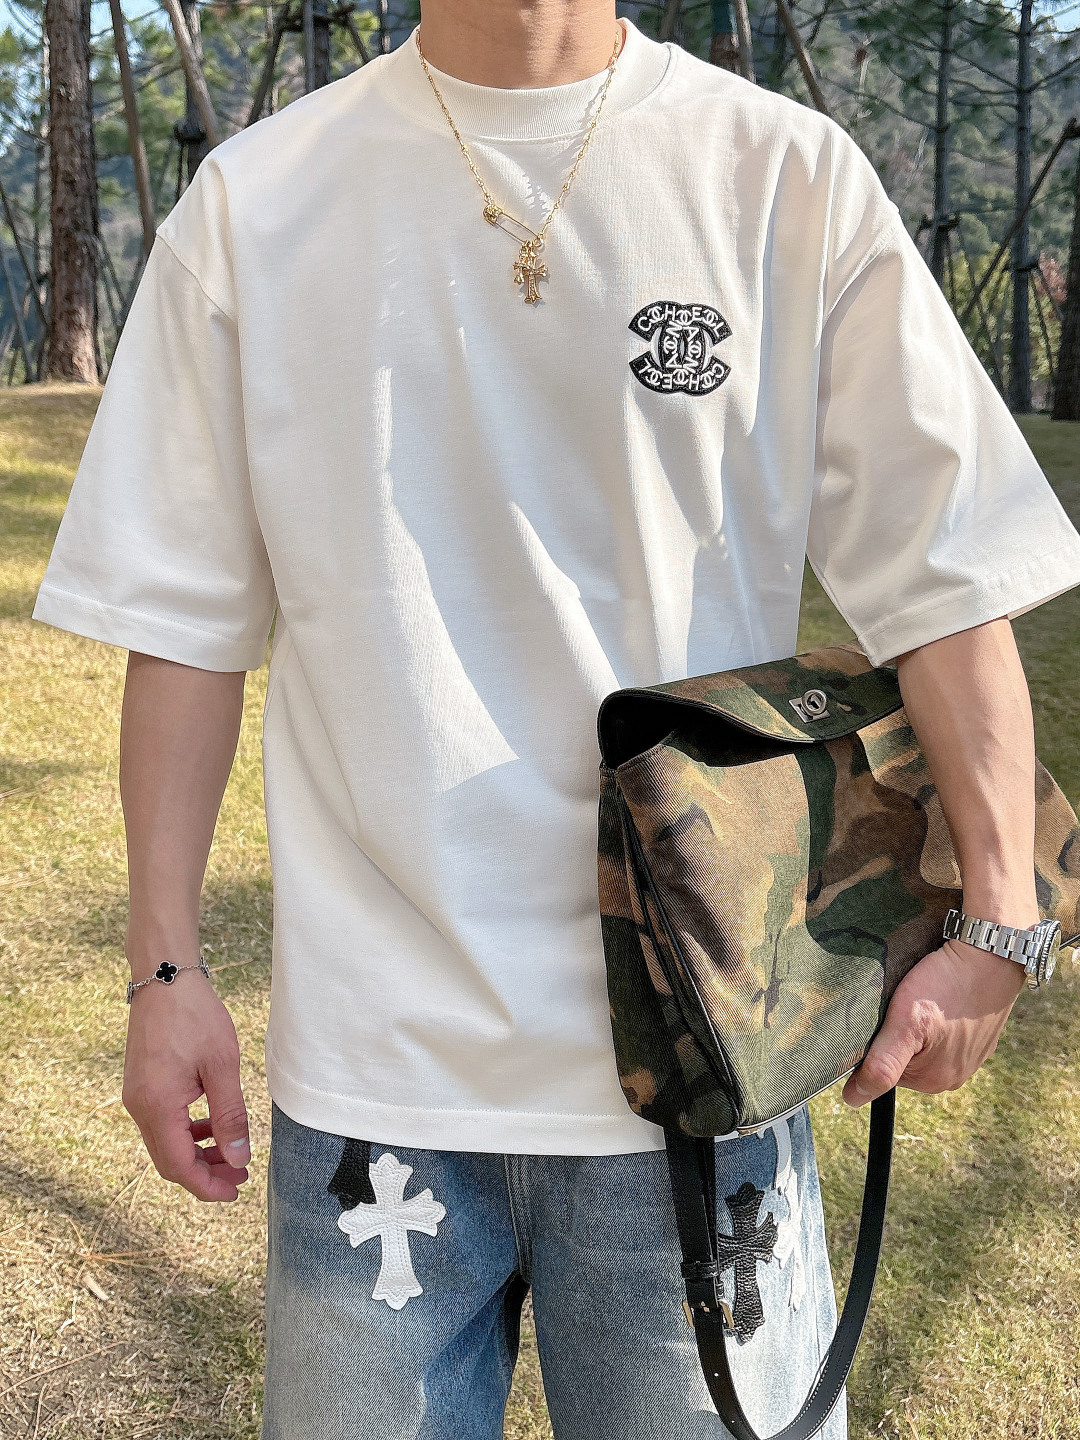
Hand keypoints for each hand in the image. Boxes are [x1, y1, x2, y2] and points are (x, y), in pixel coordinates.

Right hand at [122, 968, 251, 1201]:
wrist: (164, 977)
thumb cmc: (195, 1016)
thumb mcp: (222, 1066)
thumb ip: (230, 1114)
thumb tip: (238, 1156)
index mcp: (157, 1106)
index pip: (179, 1166)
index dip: (207, 1185)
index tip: (236, 1190)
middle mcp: (139, 1107)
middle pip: (169, 1160)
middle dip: (205, 1173)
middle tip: (240, 1173)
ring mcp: (136, 1096)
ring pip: (165, 1142)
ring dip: (197, 1153)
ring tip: (232, 1151)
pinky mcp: (141, 1085)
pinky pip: (162, 1122)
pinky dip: (187, 1131)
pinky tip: (211, 1124)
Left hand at [842, 939, 1026, 1106]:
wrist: (992, 953)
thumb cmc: (946, 985)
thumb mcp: (906, 1023)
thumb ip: (882, 1064)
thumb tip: (853, 1100)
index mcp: (934, 1080)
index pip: (883, 1069)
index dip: (875, 1042)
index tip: (883, 1015)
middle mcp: (955, 1075)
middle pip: (904, 1057)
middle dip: (896, 1032)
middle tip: (901, 1001)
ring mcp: (972, 1056)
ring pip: (925, 1043)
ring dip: (916, 1023)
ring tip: (922, 995)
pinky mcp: (981, 1035)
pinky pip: (947, 1031)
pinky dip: (938, 1015)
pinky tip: (940, 995)